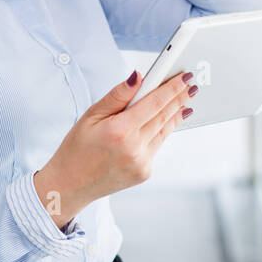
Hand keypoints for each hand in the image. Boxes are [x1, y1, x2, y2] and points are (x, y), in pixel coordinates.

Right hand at [32, 70, 197, 229]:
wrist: (70, 185)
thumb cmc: (77, 147)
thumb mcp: (91, 115)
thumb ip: (118, 96)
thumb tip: (138, 77)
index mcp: (120, 131)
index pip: (154, 103)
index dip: (172, 87)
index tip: (184, 76)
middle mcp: (134, 148)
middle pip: (164, 116)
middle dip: (179, 98)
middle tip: (191, 84)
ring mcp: (142, 163)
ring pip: (164, 131)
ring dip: (176, 114)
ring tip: (185, 100)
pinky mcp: (145, 173)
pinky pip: (157, 146)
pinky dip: (161, 132)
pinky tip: (166, 121)